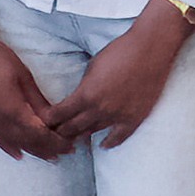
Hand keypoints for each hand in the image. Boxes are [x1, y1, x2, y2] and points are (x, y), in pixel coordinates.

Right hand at [0, 4, 67, 159]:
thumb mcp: (24, 78)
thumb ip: (38, 101)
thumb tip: (53, 118)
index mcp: (14, 112)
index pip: (41, 135)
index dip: (57, 141)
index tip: (71, 143)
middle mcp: (1, 122)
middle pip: (30, 143)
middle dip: (50, 149)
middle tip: (68, 150)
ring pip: (16, 144)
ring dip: (34, 151)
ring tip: (50, 157)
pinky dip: (10, 148)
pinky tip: (18, 154)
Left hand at [51, 0, 194, 149]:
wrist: (150, 50)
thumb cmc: (119, 52)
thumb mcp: (92, 67)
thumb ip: (83, 87)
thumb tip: (76, 98)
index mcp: (85, 95)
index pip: (59, 115)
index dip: (49, 120)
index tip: (45, 122)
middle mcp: (99, 110)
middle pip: (72, 129)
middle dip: (60, 132)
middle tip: (54, 134)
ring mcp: (117, 116)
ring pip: (92, 133)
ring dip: (81, 137)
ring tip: (73, 141)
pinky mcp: (134, 119)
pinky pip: (118, 138)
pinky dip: (108, 142)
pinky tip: (102, 145)